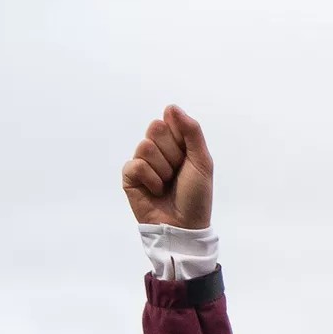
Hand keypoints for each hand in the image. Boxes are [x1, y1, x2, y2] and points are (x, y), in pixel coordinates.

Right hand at [121, 105, 213, 230]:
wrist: (184, 226)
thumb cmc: (196, 196)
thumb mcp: (202, 161)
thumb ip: (192, 131)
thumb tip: (171, 107)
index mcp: (176, 142)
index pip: (169, 119)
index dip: (180, 138)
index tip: (187, 156)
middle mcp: (158, 149)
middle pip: (155, 128)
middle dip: (171, 153)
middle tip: (177, 173)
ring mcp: (142, 162)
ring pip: (145, 147)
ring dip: (162, 169)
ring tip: (167, 184)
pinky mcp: (130, 177)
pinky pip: (135, 165)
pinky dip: (150, 179)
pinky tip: (155, 191)